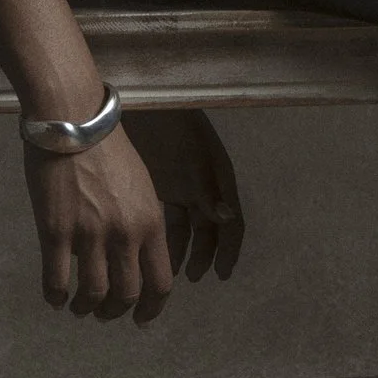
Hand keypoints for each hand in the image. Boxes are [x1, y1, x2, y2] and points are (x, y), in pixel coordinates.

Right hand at [24, 122, 176, 320]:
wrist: (74, 120)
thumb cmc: (109, 148)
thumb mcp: (141, 185)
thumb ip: (142, 221)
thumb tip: (137, 255)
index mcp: (151, 221)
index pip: (160, 283)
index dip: (152, 309)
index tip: (141, 319)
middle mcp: (125, 234)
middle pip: (127, 296)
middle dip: (115, 312)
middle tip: (103, 312)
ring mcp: (90, 235)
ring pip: (93, 295)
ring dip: (85, 308)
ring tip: (77, 307)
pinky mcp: (56, 232)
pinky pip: (56, 281)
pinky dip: (55, 297)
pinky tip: (54, 297)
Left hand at [125, 108, 244, 281]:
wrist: (145, 101)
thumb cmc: (174, 127)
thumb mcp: (194, 158)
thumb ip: (209, 188)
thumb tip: (228, 218)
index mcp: (218, 180)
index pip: (231, 222)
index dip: (230, 249)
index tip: (222, 273)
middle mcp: (204, 186)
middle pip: (210, 229)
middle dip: (205, 253)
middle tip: (195, 276)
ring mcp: (182, 186)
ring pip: (188, 227)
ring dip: (184, 249)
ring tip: (173, 271)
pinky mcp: (161, 184)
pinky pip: (167, 218)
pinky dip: (164, 236)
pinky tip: (152, 252)